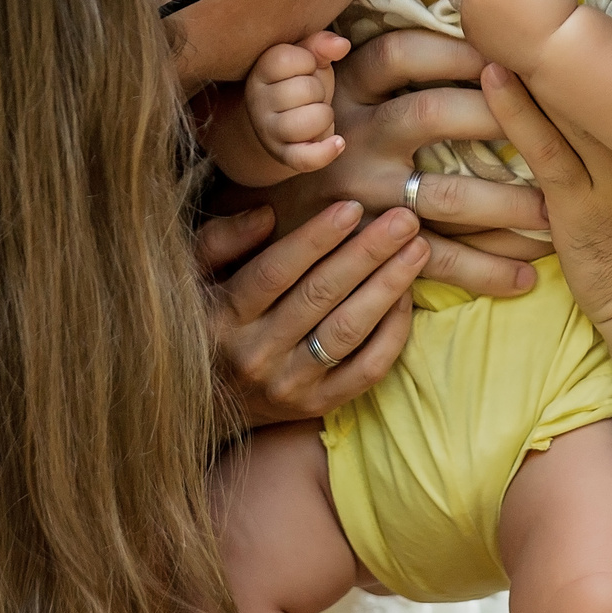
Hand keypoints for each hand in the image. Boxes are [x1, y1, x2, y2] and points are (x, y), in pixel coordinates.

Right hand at [194, 200, 426, 426]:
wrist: (208, 402)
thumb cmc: (206, 319)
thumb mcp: (193, 275)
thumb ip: (222, 241)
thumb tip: (267, 214)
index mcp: (222, 317)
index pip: (275, 271)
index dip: (316, 238)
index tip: (353, 207)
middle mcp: (254, 354)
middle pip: (320, 296)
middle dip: (367, 253)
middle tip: (405, 219)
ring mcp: (288, 385)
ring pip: (347, 331)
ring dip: (388, 286)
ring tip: (417, 249)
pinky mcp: (316, 405)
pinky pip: (366, 369)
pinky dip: (392, 332)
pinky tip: (406, 296)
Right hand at [244, 31, 347, 172]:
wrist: (282, 118)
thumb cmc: (299, 80)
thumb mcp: (307, 57)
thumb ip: (320, 45)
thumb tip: (341, 45)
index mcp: (261, 69)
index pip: (290, 59)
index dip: (309, 62)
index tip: (304, 68)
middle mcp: (258, 101)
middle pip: (305, 91)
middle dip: (318, 91)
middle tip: (310, 95)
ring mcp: (268, 130)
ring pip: (309, 122)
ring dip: (324, 116)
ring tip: (316, 112)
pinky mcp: (283, 155)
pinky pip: (305, 158)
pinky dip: (326, 152)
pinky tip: (339, 142)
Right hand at [252, 30, 548, 299]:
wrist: (257, 213)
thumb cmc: (318, 138)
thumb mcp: (331, 87)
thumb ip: (382, 64)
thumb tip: (461, 21)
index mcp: (345, 88)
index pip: (402, 52)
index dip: (459, 47)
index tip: (510, 53)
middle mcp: (352, 134)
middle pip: (432, 113)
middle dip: (500, 120)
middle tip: (556, 127)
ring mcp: (360, 193)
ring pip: (445, 193)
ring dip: (509, 205)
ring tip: (557, 213)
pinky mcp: (369, 244)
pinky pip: (435, 258)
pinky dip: (484, 269)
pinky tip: (526, 276)